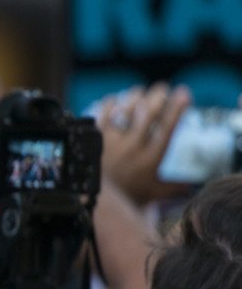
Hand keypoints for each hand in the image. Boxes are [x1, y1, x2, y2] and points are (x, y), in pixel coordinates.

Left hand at [96, 84, 192, 204]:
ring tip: (140, 91)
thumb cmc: (127, 194)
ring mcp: (112, 141)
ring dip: (135, 97)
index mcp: (151, 157)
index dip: (177, 108)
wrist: (96, 200)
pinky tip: (116, 100)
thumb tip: (193, 186)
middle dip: (158, 96)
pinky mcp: (95, 138)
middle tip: (163, 88)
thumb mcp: (155, 192)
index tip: (184, 93)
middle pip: (148, 113)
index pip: (167, 127)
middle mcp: (132, 147)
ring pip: (126, 110)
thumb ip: (175, 187)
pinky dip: (111, 104)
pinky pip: (103, 113)